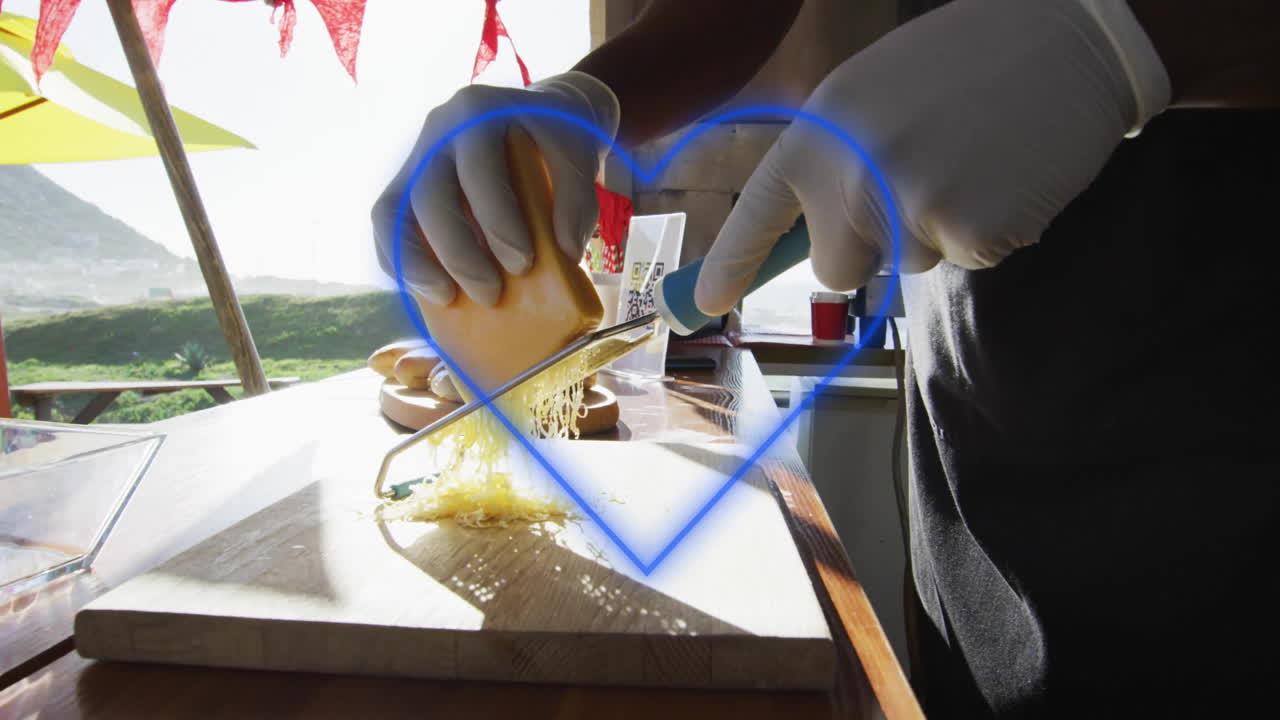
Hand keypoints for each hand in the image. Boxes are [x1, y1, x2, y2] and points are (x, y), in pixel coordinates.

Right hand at [374, 71, 619, 305]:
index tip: (524, 264)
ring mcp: (415, 157)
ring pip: (392, 211)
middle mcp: (438, 130)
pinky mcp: (404, 184)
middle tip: (492, 294)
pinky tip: (426, 289)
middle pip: (428, 196)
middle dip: (458, 253)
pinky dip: (399, 259)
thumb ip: (578, 198)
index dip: (497, 221)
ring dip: (416, 262)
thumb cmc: (555, 138)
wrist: (538, 116)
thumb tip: (566, 252)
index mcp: (478, 112)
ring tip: (447, 298)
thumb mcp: (577, 153)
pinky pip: (385, 224)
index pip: (478, 171)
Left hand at [695, 0, 1170, 315]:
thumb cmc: (966, 63)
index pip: (757, 212)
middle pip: (835, 268)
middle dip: (871, 247)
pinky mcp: (969, 233)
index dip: (730, 264)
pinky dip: (990, 231)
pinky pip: (965, 261)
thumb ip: (835, 162)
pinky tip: (1007, 174)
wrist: (1067, 36)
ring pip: (907, 266)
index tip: (703, 306)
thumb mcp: (871, 100)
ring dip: (939, 229)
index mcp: (818, 135)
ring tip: (974, 156)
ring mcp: (907, 208)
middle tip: (921, 179)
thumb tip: (819, 237)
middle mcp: (849, 176)